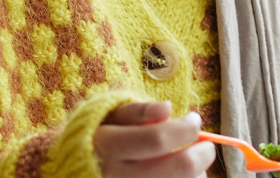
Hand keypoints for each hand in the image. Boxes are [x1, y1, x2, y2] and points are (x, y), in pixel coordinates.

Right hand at [94, 101, 215, 177]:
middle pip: (179, 168)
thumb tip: (167, 108)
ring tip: (188, 163)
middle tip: (206, 145)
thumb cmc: (100, 137)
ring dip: (197, 174)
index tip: (194, 120)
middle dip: (202, 154)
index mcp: (108, 146)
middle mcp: (118, 176)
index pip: (158, 139)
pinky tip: (179, 177)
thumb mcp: (111, 115)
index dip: (185, 128)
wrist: (74, 171)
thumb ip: (139, 111)